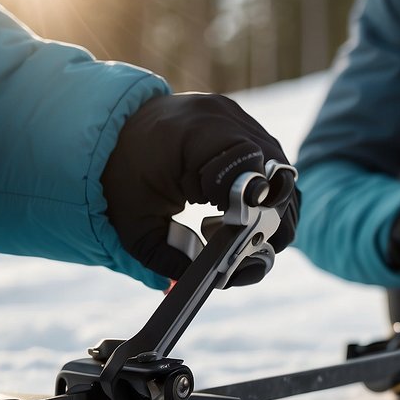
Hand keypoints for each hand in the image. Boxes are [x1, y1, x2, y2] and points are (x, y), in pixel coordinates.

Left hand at [102, 93, 298, 279]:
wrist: (116, 131)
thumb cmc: (124, 179)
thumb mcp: (136, 228)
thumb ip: (171, 260)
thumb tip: (214, 282)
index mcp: (193, 133)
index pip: (247, 170)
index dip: (249, 209)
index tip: (229, 236)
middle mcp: (224, 117)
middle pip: (275, 176)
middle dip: (268, 222)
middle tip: (247, 250)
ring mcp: (241, 118)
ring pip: (283, 175)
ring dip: (273, 213)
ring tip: (245, 237)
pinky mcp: (248, 126)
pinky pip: (276, 166)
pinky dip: (269, 197)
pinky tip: (246, 218)